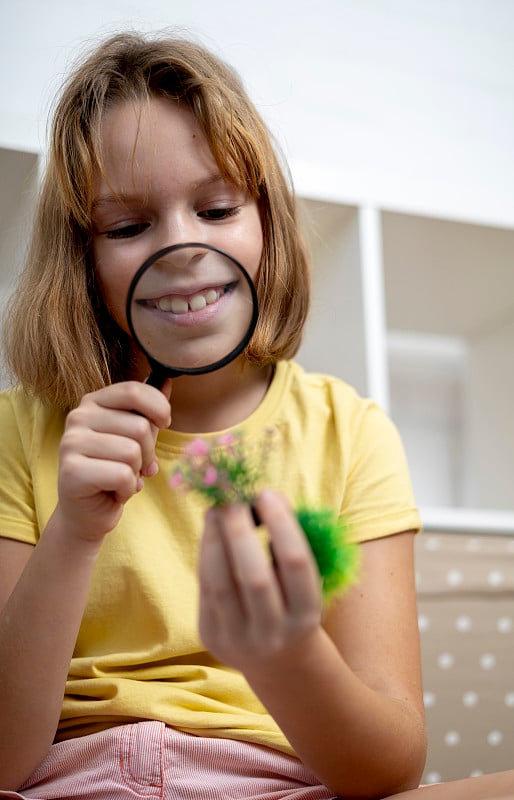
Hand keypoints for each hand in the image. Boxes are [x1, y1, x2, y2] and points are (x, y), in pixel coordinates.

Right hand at [56, 380, 170, 541]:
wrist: (88, 513)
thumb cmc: (114, 470)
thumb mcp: (134, 436)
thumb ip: (147, 410)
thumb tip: (167, 380)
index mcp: (94, 402)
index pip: (134, 390)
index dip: (159, 408)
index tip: (165, 423)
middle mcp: (78, 417)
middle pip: (140, 427)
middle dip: (148, 453)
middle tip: (134, 467)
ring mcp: (71, 443)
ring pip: (132, 452)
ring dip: (136, 473)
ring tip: (121, 479)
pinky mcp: (71, 471)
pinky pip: (122, 475)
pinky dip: (127, 489)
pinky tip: (114, 492)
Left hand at [198, 491, 322, 672]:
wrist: (277, 661)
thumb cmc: (293, 603)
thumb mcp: (304, 580)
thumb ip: (289, 542)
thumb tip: (262, 497)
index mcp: (306, 615)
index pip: (295, 563)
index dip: (281, 524)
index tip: (267, 494)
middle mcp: (273, 631)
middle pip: (254, 576)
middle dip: (240, 530)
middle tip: (233, 498)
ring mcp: (238, 638)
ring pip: (220, 582)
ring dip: (215, 538)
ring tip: (216, 508)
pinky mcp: (210, 635)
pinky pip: (204, 587)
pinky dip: (206, 553)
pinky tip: (211, 530)